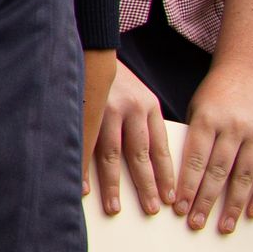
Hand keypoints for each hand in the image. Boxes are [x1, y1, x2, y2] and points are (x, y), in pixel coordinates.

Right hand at [85, 60, 173, 216]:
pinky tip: (83, 186)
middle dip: (146, 185)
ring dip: (114, 184)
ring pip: (111, 154)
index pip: (160, 148)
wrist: (89, 42)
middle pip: (139, 155)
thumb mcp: (138, 93)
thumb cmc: (112, 74)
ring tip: (115, 207)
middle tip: (151, 209)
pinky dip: (83, 168)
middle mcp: (129, 109)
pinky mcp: (81, 108)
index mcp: (148, 106)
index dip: (165, 175)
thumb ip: (143, 121)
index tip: (170, 198)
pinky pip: (83, 144)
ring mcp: (104, 109)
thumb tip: (148, 157)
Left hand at [177, 62, 252, 233]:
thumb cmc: (212, 98)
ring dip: (233, 204)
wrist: (248, 73)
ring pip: (244, 176)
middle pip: (218, 171)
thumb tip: (180, 182)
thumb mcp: (194, 111)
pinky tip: (250, 213)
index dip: (186, 185)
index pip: (195, 158)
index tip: (177, 207)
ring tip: (223, 227)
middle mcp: (234, 127)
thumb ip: (192, 141)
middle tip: (195, 224)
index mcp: (206, 118)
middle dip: (206, 200)